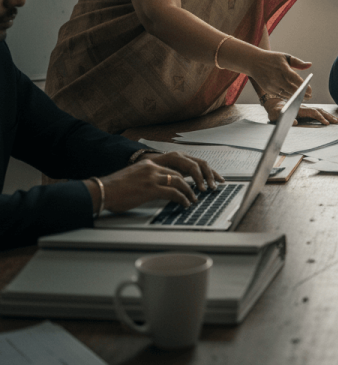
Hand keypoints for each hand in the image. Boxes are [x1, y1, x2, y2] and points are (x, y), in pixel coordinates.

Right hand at [96, 157, 220, 213]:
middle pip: (184, 169)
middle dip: (199, 178)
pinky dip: (183, 198)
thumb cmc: (116, 188)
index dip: (194, 168)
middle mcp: (154, 166)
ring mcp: (152, 176)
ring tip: (195, 199)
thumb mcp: (136, 176)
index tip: (203, 174)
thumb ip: (151, 177)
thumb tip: (165, 186)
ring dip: (191, 191)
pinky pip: (173, 192)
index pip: (179, 161)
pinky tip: (186, 203)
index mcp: (151, 161)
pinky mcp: (150, 188)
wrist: (101, 191)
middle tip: (208, 186)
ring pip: (180, 181)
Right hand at [249, 50, 311, 98]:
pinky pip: (280, 95)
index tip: (311, 91)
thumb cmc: (272, 58)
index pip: (296, 79)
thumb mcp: (285, 57)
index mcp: (282, 68)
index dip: (304, 87)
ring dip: (296, 98)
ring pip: (286, 94)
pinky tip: (294, 98)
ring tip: (304, 98)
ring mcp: (271, 85)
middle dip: (302, 95)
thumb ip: (298, 62)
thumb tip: (310, 65)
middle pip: (292, 90)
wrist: (253, 62)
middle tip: (310, 97)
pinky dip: (287, 97)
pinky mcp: (267, 89)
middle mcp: (276, 78)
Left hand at [263, 97, 337, 125]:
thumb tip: (296, 123)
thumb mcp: (276, 115)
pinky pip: (316, 111)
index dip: (319, 117)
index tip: (326, 123)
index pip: (312, 112)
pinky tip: (328, 118)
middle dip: (328, 116)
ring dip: (328, 115)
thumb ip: (284, 119)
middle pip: (318, 110)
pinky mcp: (305, 111)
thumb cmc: (274, 111)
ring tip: (336, 120)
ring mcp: (305, 108)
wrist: (273, 104)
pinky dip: (324, 114)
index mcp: (298, 109)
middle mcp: (303, 107)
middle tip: (336, 122)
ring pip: (319, 110)